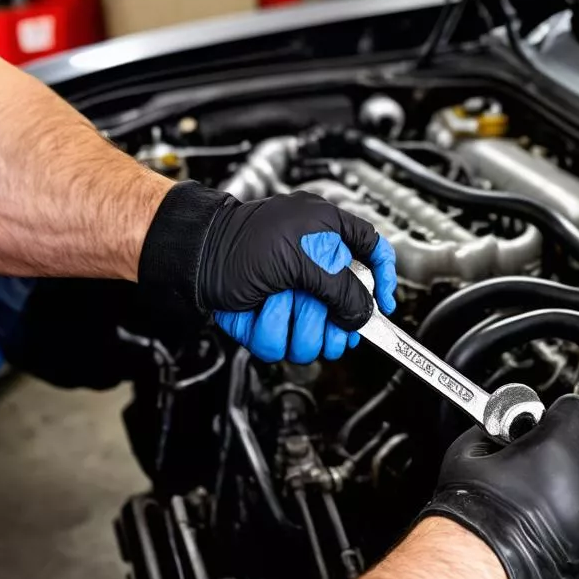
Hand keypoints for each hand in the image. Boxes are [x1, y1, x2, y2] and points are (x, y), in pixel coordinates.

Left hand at [139, 184, 396, 362]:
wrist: (194, 261)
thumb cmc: (239, 243)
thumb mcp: (301, 257)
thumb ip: (342, 288)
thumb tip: (362, 315)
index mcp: (326, 233)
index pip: (373, 252)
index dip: (384, 279)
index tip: (384, 306)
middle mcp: (313, 264)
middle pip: (347, 308)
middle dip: (328, 318)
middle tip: (316, 311)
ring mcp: (293, 295)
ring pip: (316, 335)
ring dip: (295, 326)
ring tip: (276, 302)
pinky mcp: (272, 321)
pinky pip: (285, 345)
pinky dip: (269, 332)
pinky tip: (259, 312)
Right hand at [421, 395, 578, 578]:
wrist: (474, 568)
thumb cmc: (472, 514)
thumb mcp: (470, 449)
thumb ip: (497, 427)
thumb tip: (505, 424)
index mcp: (559, 450)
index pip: (573, 411)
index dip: (550, 417)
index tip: (537, 424)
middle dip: (556, 457)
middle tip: (524, 468)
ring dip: (563, 493)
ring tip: (528, 504)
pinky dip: (565, 527)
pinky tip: (537, 530)